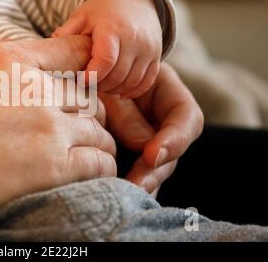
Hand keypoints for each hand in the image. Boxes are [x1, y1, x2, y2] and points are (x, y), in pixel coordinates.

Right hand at [0, 36, 116, 212]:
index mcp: (12, 62)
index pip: (71, 52)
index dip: (87, 61)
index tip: (90, 74)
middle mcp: (37, 90)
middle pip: (88, 95)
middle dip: (91, 109)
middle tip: (85, 122)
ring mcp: (49, 127)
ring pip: (98, 129)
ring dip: (99, 139)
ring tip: (94, 149)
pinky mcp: (54, 166)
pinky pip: (98, 162)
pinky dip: (103, 165)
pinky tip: (97, 169)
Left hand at [53, 0, 161, 98]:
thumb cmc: (101, 10)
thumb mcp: (80, 17)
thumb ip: (65, 35)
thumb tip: (47, 53)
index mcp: (113, 28)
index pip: (105, 61)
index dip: (92, 76)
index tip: (80, 81)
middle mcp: (135, 39)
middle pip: (118, 76)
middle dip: (100, 85)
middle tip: (88, 84)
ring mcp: (149, 48)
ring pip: (132, 82)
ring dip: (114, 90)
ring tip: (101, 85)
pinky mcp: (157, 56)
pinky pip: (146, 82)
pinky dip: (132, 90)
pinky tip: (118, 90)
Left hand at [101, 63, 203, 194]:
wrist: (83, 78)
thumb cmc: (96, 75)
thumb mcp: (108, 84)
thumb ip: (125, 111)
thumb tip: (143, 146)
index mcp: (168, 96)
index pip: (186, 117)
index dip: (175, 139)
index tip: (152, 155)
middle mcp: (163, 123)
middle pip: (172, 151)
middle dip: (155, 171)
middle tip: (136, 185)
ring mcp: (149, 142)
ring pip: (154, 168)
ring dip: (141, 183)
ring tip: (123, 195)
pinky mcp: (131, 156)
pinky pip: (135, 174)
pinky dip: (127, 184)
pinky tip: (114, 195)